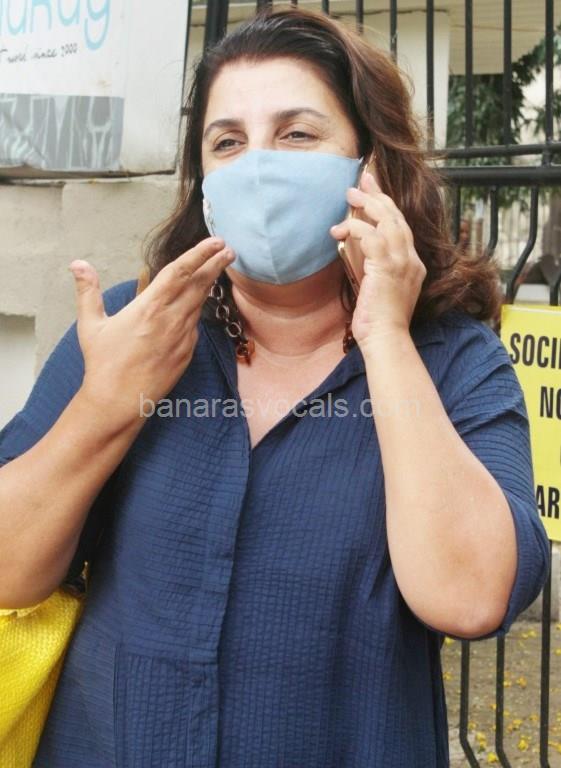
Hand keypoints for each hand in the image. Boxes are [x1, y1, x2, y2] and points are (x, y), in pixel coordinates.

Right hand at [69, 237, 234, 424]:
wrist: (119, 400)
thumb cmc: (104, 363)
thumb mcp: (91, 324)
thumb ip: (88, 290)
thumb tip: (78, 263)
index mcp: (150, 307)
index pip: (181, 272)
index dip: (200, 254)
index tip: (216, 242)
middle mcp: (171, 319)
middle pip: (199, 284)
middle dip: (215, 264)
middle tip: (229, 248)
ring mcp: (183, 337)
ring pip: (199, 304)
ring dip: (209, 285)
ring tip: (217, 269)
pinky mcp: (187, 353)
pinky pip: (194, 326)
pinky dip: (196, 311)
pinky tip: (197, 304)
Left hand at [330, 171, 426, 351]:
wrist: (386, 339)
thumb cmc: (378, 321)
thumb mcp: (376, 288)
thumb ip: (370, 266)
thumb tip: (351, 248)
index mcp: (412, 264)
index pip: (401, 227)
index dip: (387, 207)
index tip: (373, 191)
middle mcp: (411, 260)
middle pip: (397, 217)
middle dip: (379, 195)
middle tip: (362, 180)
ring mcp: (402, 262)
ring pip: (388, 220)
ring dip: (367, 204)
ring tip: (350, 194)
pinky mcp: (388, 267)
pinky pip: (371, 236)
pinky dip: (355, 227)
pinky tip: (340, 229)